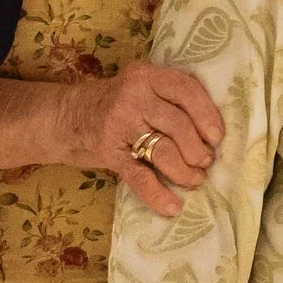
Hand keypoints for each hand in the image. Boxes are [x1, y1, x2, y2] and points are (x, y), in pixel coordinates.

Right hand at [56, 60, 224, 217]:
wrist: (64, 117)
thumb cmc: (114, 104)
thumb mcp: (141, 88)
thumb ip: (168, 99)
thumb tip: (210, 132)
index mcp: (147, 76)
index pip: (186, 89)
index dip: (207, 114)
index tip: (218, 136)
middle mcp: (133, 95)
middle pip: (178, 124)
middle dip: (197, 148)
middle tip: (206, 162)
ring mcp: (119, 123)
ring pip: (163, 150)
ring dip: (184, 170)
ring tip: (195, 179)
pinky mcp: (108, 151)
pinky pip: (138, 175)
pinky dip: (157, 194)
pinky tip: (172, 207)